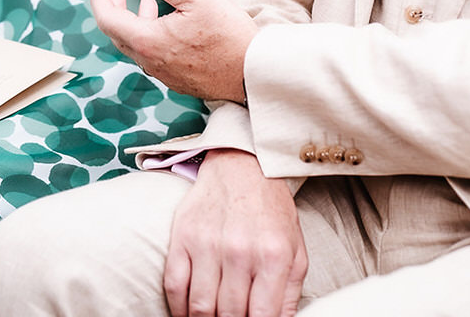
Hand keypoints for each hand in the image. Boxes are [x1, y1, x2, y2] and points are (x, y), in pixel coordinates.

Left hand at [89, 0, 256, 101]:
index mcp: (148, 41)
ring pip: (138, 48)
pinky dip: (151, 38)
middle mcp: (151, 62)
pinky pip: (155, 58)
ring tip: (144, 3)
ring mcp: (165, 75)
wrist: (256, 73)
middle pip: (120, 36)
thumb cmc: (229, 33)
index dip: (100, 3)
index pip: (108, 21)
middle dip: (114, 12)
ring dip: (135, 24)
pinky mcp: (179, 81)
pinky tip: (168, 26)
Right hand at [165, 149, 306, 316]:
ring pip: (200, 307)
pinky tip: (187, 313)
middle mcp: (240, 251)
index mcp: (273, 257)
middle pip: (229, 316)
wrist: (243, 166)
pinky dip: (179, 308)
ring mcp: (208, 244)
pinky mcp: (183, 237)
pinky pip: (174, 285)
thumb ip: (290, 295)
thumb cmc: (271, 212)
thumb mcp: (295, 252)